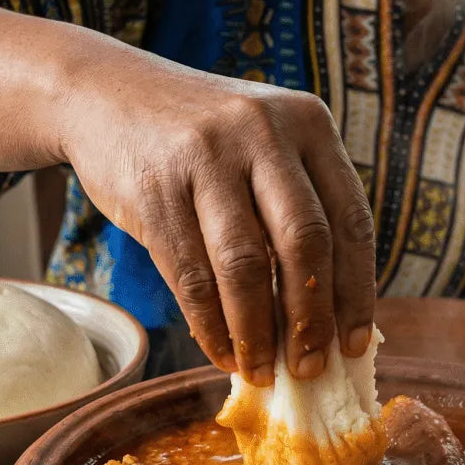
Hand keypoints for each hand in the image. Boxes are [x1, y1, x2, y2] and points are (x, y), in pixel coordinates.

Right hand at [59, 50, 375, 384]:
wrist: (107, 93)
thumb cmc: (201, 138)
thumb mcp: (262, 143)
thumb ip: (297, 206)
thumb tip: (329, 316)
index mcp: (308, 121)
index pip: (350, 218)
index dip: (357, 291)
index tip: (355, 344)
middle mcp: (262, 132)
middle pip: (304, 243)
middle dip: (310, 319)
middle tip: (308, 368)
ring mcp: (206, 156)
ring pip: (244, 266)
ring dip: (257, 333)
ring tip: (261, 371)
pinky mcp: (155, 187)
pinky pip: (191, 275)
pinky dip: (210, 326)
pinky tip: (220, 353)